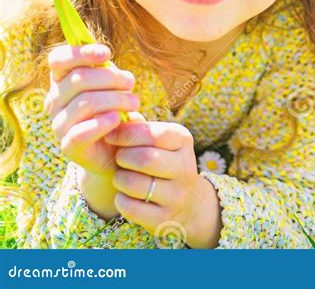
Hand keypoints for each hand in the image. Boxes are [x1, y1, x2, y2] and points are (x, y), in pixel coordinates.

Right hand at [45, 43, 140, 176]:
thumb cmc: (113, 108)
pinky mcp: (68, 146)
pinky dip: (103, 123)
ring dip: (116, 99)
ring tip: (134, 102)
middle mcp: (54, 101)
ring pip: (85, 102)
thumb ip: (104, 69)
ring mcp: (58, 124)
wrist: (116, 148)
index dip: (81, 52)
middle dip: (111, 77)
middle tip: (130, 83)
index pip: (58, 59)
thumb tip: (105, 57)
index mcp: (60, 81)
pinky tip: (118, 119)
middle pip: (78, 79)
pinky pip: (82, 132)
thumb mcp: (110, 85)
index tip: (107, 53)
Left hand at [104, 120, 222, 247]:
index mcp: (183, 140)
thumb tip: (113, 114)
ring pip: (136, 184)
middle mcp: (185, 167)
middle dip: (123, 157)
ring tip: (120, 176)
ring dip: (120, 179)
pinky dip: (121, 200)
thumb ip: (136, 126)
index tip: (110, 135)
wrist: (185, 201)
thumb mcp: (156, 139)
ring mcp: (177, 195)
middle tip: (118, 158)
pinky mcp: (165, 219)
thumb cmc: (161, 159)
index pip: (153, 133)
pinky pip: (132, 208)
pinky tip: (123, 195)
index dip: (126, 134)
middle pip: (145, 158)